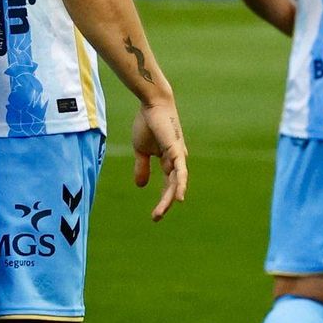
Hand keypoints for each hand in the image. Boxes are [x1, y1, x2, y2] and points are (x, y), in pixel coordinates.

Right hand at [132, 100, 188, 221]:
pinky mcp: (177, 151)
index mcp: (168, 160)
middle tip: (155, 218)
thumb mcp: (141, 150)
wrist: (151, 104)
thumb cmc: (147, 123)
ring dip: (169, 198)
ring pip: (176, 183)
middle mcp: (177, 161)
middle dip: (164, 203)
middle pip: (173, 187)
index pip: (168, 185)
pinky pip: (181, 172)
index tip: (155, 216)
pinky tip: (179, 198)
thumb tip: (141, 186)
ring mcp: (178, 156)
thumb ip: (142, 167)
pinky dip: (180, 185)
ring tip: (160, 213)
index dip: (162, 200)